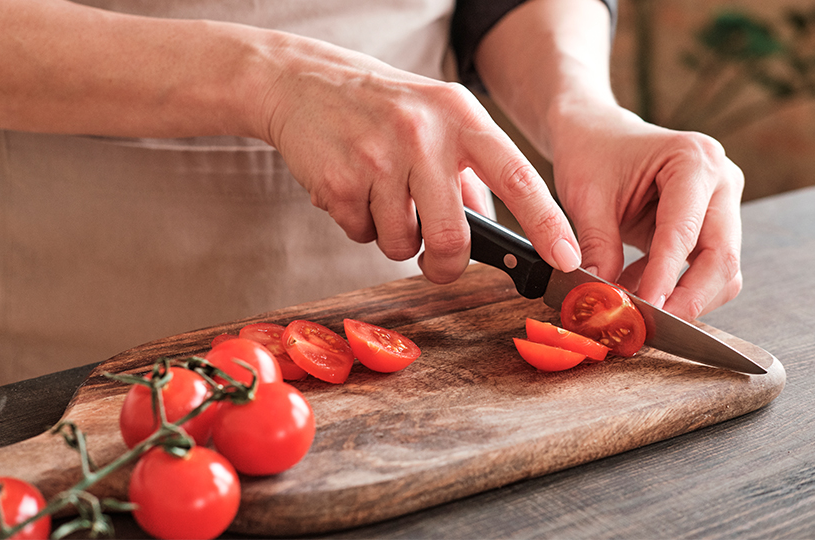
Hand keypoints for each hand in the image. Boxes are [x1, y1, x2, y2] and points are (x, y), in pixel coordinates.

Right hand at [260, 33, 581, 283]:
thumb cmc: (380, 107)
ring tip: (380, 197)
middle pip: (453, 235)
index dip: (548, 224)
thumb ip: (469, 171)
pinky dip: (359, 224)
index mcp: (461, 117)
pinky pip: (361, 233)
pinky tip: (352, 188)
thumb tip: (492, 231)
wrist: (303, 82)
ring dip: (394, 237)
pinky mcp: (340, 180)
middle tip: (437, 262)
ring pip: (402, 243)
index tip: (567, 259)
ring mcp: (379, 157)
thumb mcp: (437, 118)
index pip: (519, 177)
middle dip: (446, 264)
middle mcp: (424, 134)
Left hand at [551, 105, 743, 319]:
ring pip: (721, 270)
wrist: (595, 134)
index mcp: (693, 161)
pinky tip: (632, 285)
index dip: (665, 277)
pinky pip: (703, 268)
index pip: (685, 232)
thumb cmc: (591, 154)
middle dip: (688, 299)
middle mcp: (720, 181)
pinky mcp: (710, 225)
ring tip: (632, 302)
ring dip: (682, 297)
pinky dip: (672, 287)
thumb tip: (602, 298)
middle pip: (722, 258)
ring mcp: (721, 204)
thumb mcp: (585, 197)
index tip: (644, 309)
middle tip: (651, 326)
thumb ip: (596, 246)